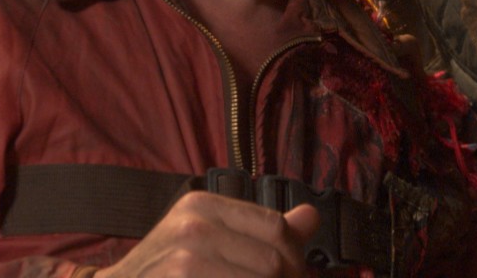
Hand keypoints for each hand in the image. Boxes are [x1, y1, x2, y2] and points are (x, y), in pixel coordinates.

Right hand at [97, 191, 320, 276]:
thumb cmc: (164, 269)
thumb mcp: (208, 237)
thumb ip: (262, 229)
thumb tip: (312, 216)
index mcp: (203, 206)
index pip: (277, 228)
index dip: (296, 259)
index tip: (295, 277)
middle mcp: (194, 226)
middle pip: (275, 261)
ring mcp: (185, 261)